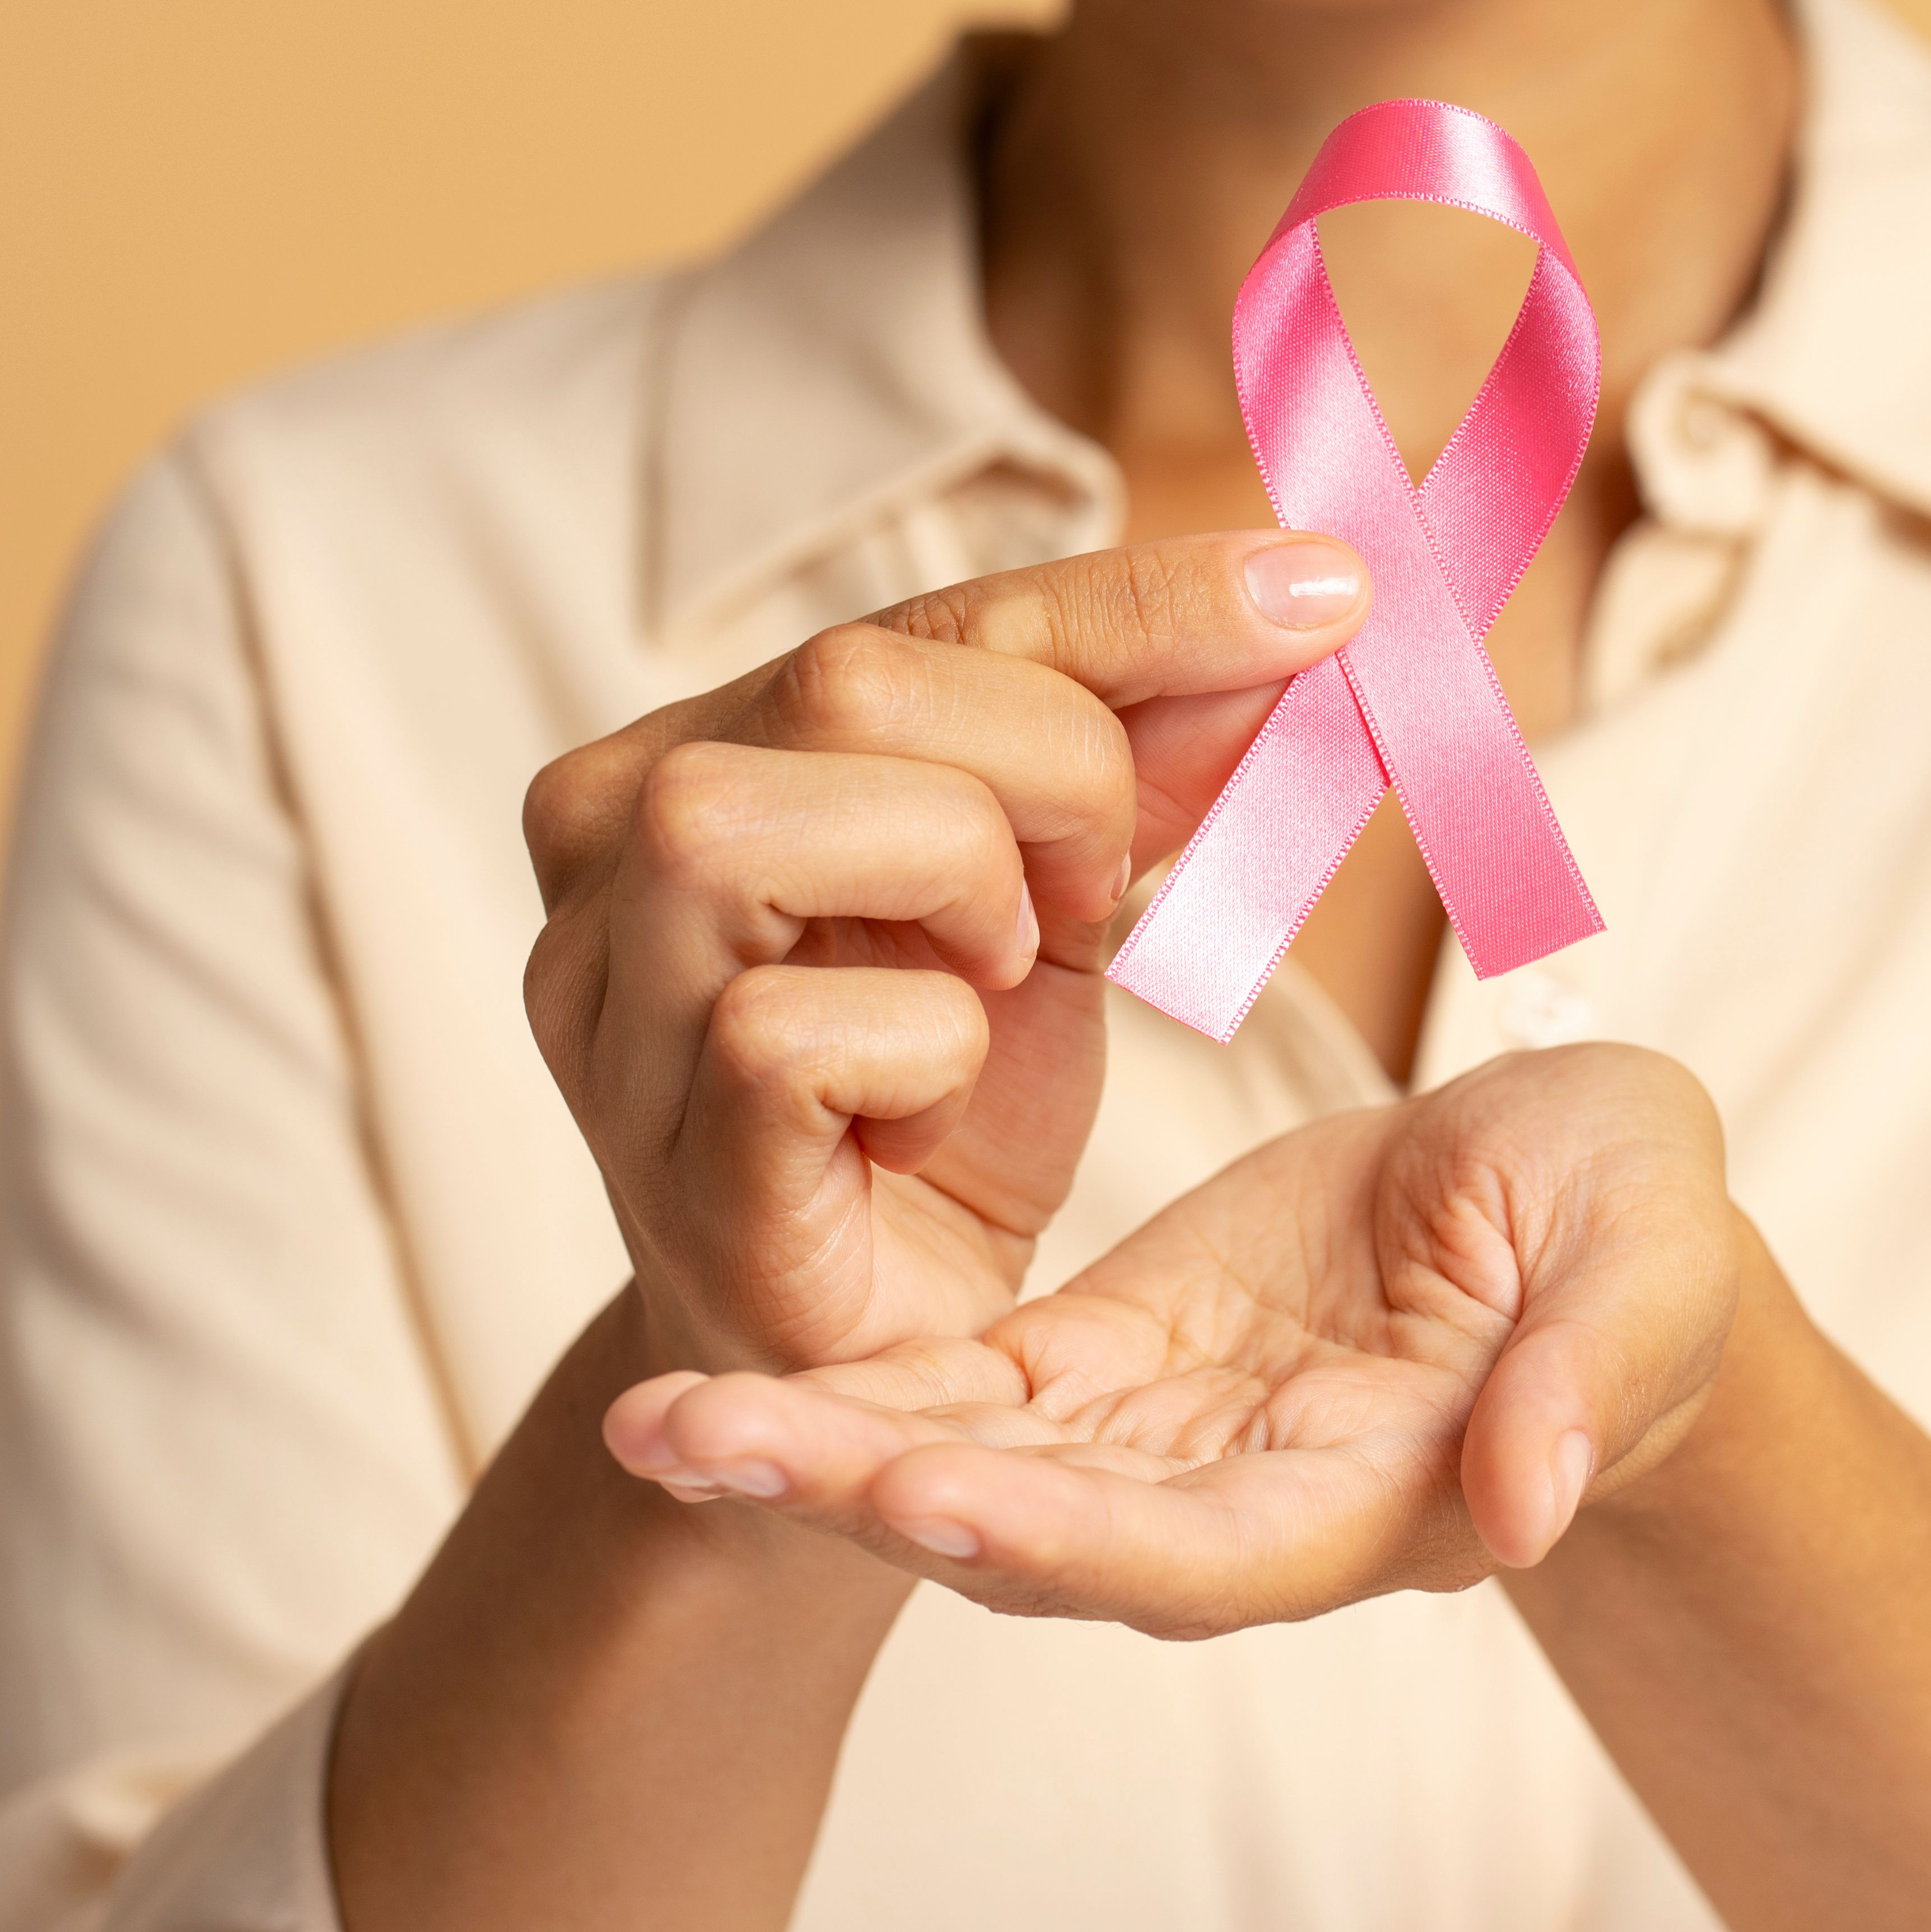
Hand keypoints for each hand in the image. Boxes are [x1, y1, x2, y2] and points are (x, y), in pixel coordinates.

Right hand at [517, 533, 1370, 1376]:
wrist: (872, 1342)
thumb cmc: (939, 1093)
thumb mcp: (1064, 891)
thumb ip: (1152, 748)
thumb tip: (1301, 601)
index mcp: (701, 734)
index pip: (937, 613)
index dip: (1142, 602)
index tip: (1325, 589)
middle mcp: (607, 832)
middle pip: (846, 682)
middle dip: (1046, 772)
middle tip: (1089, 893)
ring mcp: (605, 997)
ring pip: (756, 822)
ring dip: (952, 893)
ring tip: (993, 980)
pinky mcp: (653, 1144)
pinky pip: (783, 1031)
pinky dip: (920, 1054)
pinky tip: (927, 1103)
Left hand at [603, 1043, 1744, 1631]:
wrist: (1589, 1208)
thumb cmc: (1640, 1233)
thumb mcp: (1650, 1261)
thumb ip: (1595, 1376)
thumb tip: (1533, 1506)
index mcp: (1370, 1494)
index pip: (1197, 1547)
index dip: (1062, 1531)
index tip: (921, 1488)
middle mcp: (1239, 1502)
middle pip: (1033, 1533)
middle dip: (864, 1500)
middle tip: (697, 1446)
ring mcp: (1167, 1439)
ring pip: (969, 1468)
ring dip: (815, 1455)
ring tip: (657, 1420)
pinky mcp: (1119, 1360)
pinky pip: (970, 1389)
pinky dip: (855, 1388)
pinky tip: (723, 1373)